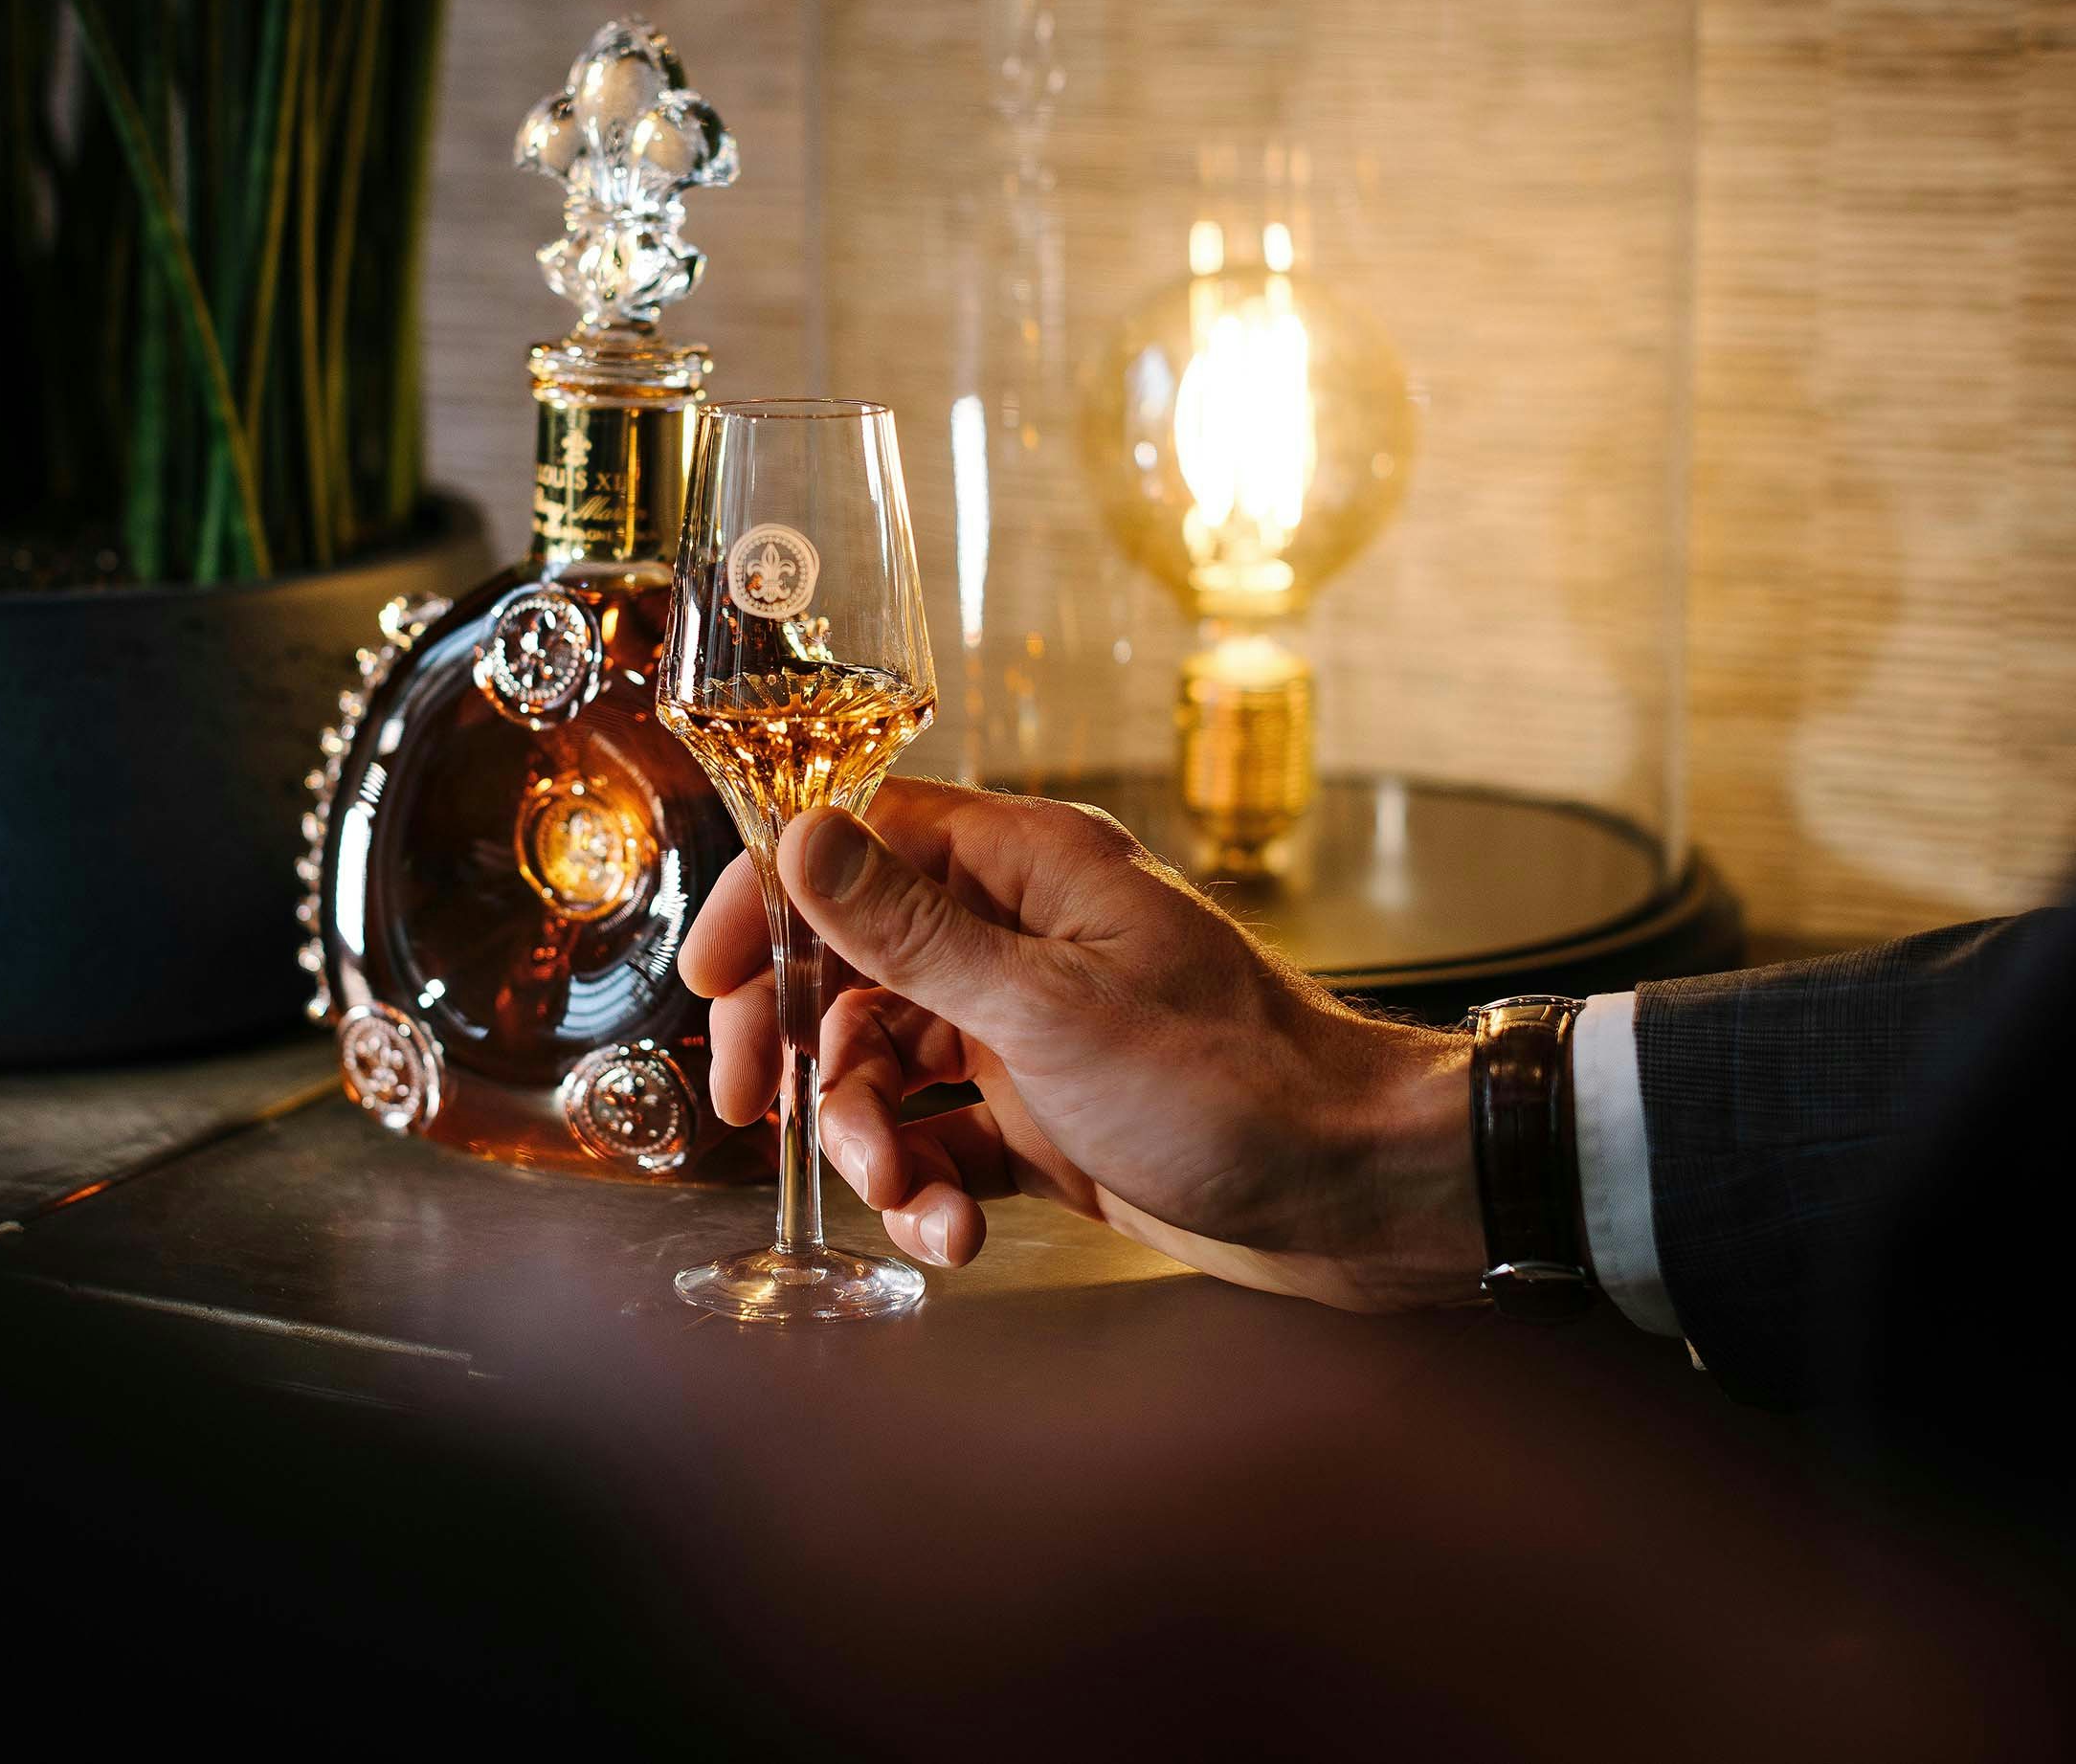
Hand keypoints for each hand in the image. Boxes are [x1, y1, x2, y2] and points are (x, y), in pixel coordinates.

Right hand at [680, 779, 1482, 1311]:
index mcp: (1027, 870)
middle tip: (759, 1114)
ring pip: (891, 1068)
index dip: (773, 902)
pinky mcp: (1049, 1121)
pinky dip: (932, 1191)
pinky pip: (947, 1143)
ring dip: (873, 1139)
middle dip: (805, 1047)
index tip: (712, 979)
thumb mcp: (1046, 1008)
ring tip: (907, 1197)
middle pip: (855, 967)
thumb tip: (803, 838)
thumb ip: (912, 931)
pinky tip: (953, 1237)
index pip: (861, 845)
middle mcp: (1024, 939)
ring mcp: (1035, 1033)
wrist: (1362, 1196)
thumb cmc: (1233, 1086)